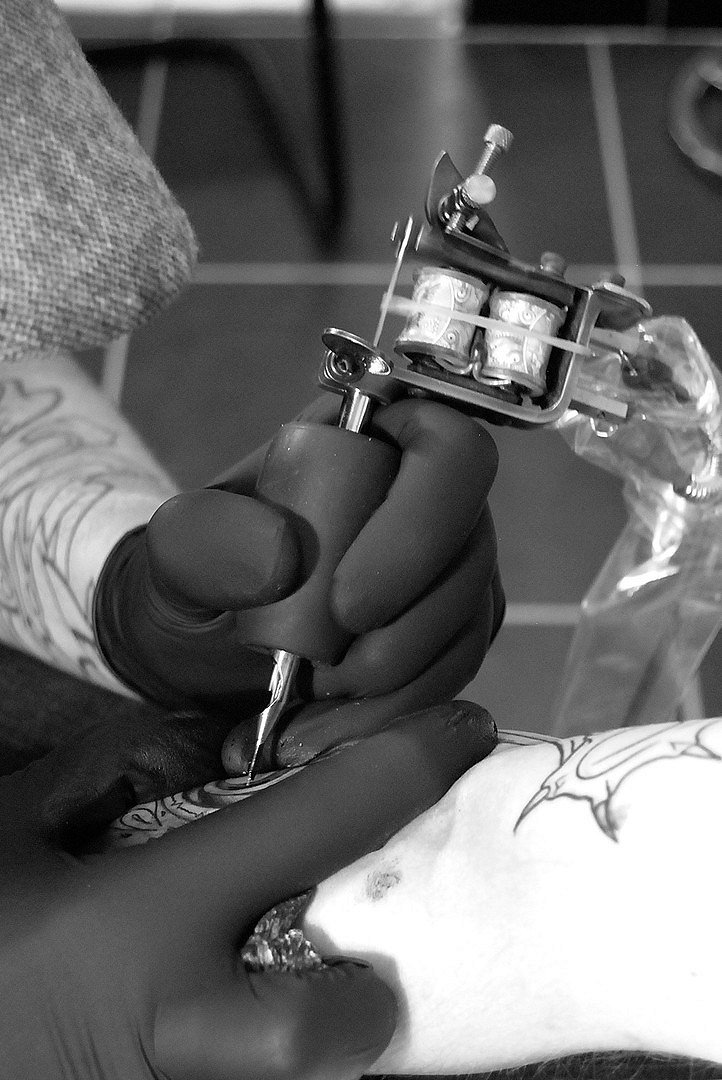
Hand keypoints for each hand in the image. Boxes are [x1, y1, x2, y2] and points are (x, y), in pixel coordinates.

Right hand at [0, 699, 496, 1079]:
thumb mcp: (14, 825)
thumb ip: (120, 766)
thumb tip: (218, 752)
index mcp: (139, 925)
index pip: (316, 822)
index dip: (407, 764)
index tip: (460, 731)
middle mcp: (168, 1032)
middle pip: (328, 1034)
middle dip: (367, 996)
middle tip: (362, 956)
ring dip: (314, 1034)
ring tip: (294, 983)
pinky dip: (262, 1059)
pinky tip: (240, 1009)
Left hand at [94, 395, 502, 764]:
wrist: (205, 640)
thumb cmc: (199, 578)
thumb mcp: (179, 554)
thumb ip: (206, 542)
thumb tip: (280, 556)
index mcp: (374, 437)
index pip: (447, 453)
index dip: (417, 528)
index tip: (347, 605)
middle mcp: (429, 494)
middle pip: (470, 550)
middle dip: (404, 630)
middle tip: (321, 676)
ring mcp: (450, 564)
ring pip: (470, 621)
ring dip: (398, 683)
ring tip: (311, 715)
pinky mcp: (452, 630)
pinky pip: (455, 674)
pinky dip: (397, 714)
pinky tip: (332, 734)